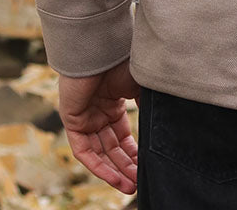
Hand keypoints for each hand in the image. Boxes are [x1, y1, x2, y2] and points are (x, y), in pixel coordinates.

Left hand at [57, 56, 140, 193]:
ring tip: (130, 186)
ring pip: (99, 153)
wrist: (101, 50)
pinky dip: (98, 166)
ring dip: (114, 171)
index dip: (134, 153)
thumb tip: (164, 125)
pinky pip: (84, 151)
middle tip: (139, 183)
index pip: (122, 137)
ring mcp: (84, 118)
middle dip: (125, 166)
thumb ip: (148, 107)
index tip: (147, 167)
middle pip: (111, 148)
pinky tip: (114, 178)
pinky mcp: (72, 121)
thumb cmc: (122, 63)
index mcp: (113, 104)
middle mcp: (98, 113)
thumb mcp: (141, 88)